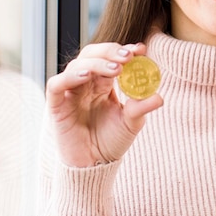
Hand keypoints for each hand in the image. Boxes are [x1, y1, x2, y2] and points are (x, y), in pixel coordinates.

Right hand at [46, 43, 162, 166]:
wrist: (94, 166)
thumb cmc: (111, 141)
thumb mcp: (131, 122)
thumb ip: (141, 107)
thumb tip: (159, 97)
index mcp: (104, 83)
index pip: (112, 59)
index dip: (124, 51)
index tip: (141, 49)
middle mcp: (87, 83)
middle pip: (94, 55)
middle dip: (111, 52)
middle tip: (128, 56)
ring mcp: (71, 92)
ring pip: (78, 65)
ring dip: (97, 63)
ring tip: (116, 68)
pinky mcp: (56, 104)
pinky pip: (56, 84)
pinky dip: (69, 77)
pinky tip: (86, 76)